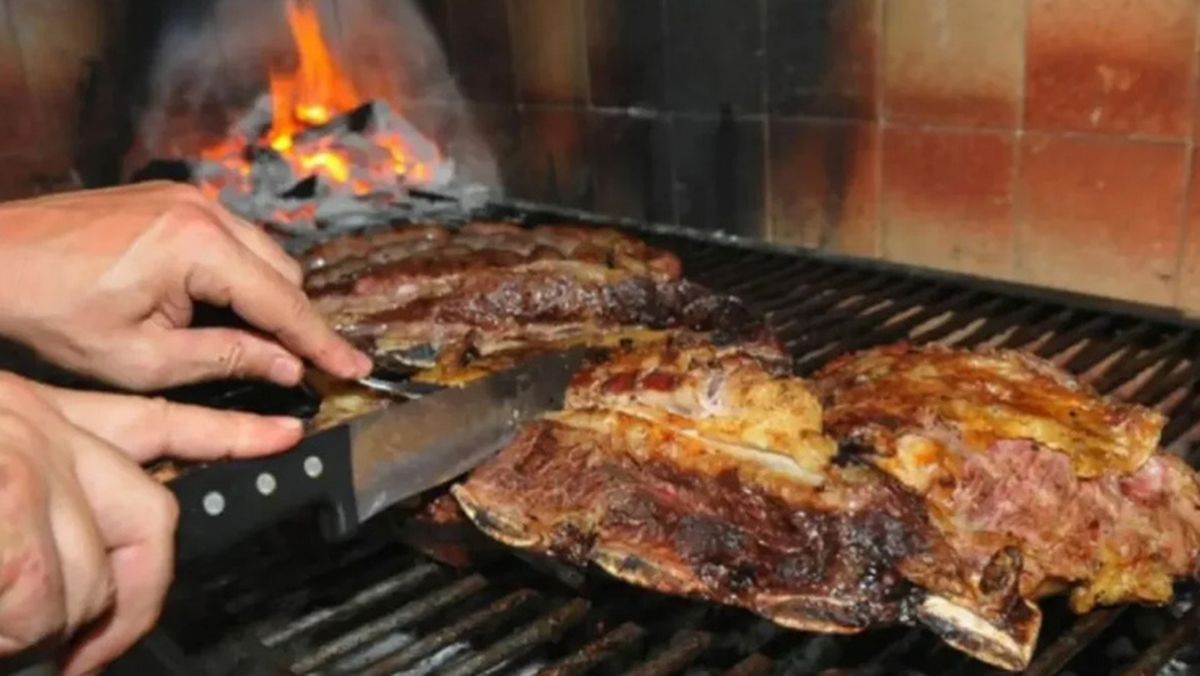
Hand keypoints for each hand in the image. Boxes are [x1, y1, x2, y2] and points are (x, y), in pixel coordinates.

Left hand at [0, 181, 370, 390]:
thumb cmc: (51, 314)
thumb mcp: (143, 358)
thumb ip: (227, 359)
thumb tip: (288, 368)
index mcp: (198, 246)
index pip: (284, 303)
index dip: (323, 342)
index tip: (356, 369)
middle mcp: (203, 209)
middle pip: (283, 273)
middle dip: (294, 322)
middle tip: (298, 367)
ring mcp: (187, 196)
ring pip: (262, 253)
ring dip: (266, 298)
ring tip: (250, 342)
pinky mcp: (170, 196)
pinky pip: (231, 239)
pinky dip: (239, 275)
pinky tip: (215, 307)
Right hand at [0, 373, 303, 673]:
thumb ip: (41, 505)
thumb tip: (58, 565)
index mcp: (44, 417)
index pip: (162, 423)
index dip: (231, 435)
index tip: (286, 434)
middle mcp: (47, 428)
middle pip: (153, 516)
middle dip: (132, 594)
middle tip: (89, 646)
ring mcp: (33, 458)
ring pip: (98, 573)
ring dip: (53, 625)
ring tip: (10, 629)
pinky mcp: (11, 492)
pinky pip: (46, 592)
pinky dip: (21, 629)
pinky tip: (3, 629)